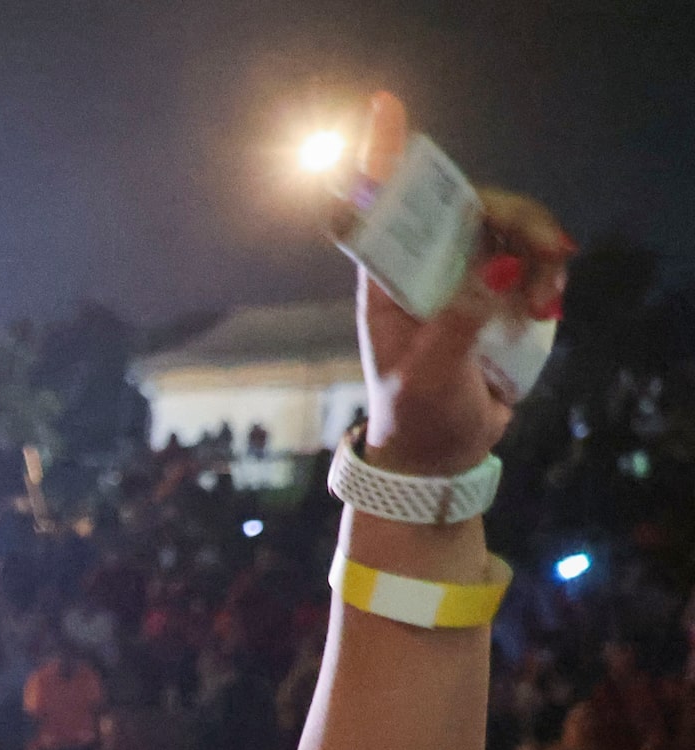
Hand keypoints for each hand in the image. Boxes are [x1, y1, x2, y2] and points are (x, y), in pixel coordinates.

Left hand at [351, 92, 572, 476]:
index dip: (384, 160)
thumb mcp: (431, 377)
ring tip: (546, 305)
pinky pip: (530, 263)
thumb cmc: (418, 417)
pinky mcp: (496, 297)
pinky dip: (547, 278)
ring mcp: (463, 280)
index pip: (381, 212)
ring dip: (539, 254)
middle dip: (517, 217)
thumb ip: (458, 323)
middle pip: (470, 208)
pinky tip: (548, 311)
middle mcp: (424, 271)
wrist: (440, 456)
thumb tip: (497, 269)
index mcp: (388, 285)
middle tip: (552, 251)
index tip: (388, 109)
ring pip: (509, 232)